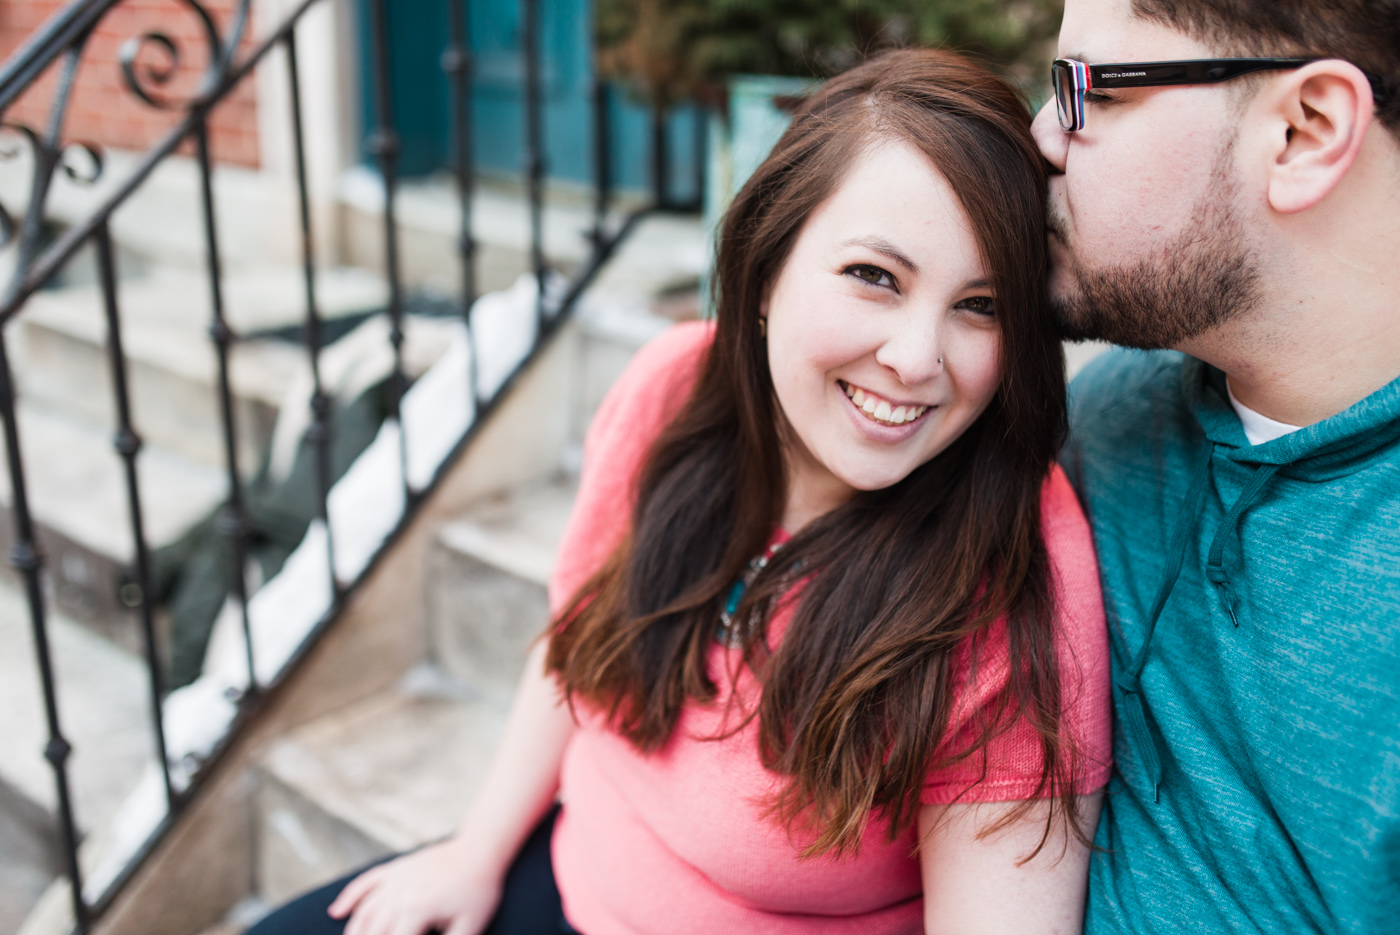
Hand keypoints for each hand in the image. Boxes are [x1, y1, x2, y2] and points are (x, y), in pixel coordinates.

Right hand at [328, 839, 502, 934]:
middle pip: (371, 930)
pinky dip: (349, 897)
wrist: (481, 850)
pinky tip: (337, 912)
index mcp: (416, 910)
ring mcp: (395, 878)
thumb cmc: (478, 890)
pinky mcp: (396, 867)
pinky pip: (366, 882)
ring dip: (353, 931)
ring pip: (364, 911)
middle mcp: (399, 893)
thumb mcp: (470, 926)